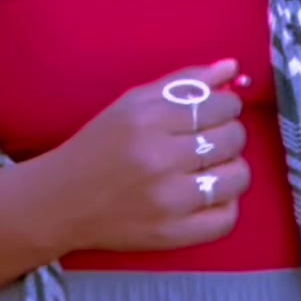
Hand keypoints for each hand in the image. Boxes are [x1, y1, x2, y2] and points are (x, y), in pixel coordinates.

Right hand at [50, 60, 249, 254]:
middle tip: (212, 136)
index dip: (229, 104)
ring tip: (211, 165)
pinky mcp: (172, 234)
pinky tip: (208, 194)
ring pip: (238, 177)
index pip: (219, 105)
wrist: (62, 200)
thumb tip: (232, 66)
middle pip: (232, 138)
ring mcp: (168, 201)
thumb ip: (184, 82)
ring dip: (232, 167)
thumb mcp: (132, 103)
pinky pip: (227, 218)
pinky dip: (226, 203)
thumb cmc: (99, 146)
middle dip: (230, 132)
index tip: (220, 109)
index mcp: (147, 120)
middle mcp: (159, 159)